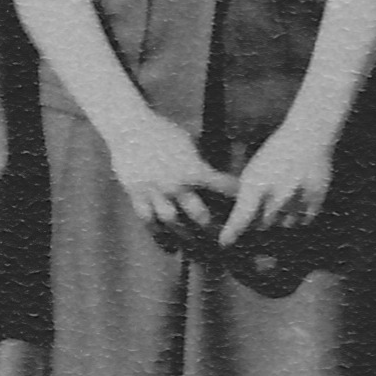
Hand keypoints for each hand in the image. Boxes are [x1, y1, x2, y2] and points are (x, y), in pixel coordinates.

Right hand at [105, 111, 239, 251]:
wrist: (129, 127)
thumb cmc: (162, 130)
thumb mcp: (187, 141)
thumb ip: (198, 160)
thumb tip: (212, 172)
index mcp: (192, 169)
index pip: (221, 186)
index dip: (235, 195)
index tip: (245, 205)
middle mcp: (175, 185)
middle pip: (198, 214)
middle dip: (212, 227)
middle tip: (222, 240)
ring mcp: (154, 192)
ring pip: (172, 222)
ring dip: (185, 236)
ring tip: (194, 248)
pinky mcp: (136, 195)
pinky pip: (147, 220)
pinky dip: (158, 234)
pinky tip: (167, 245)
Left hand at [218, 124, 337, 245]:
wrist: (308, 136)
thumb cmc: (276, 153)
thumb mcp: (254, 171)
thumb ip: (247, 196)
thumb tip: (241, 222)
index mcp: (256, 184)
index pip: (242, 216)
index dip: (231, 232)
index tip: (224, 243)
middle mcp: (276, 195)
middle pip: (264, 225)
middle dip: (261, 220)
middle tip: (267, 200)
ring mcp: (298, 199)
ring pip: (285, 224)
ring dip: (282, 218)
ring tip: (285, 194)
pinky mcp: (315, 200)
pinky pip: (304, 220)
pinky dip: (299, 214)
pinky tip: (298, 196)